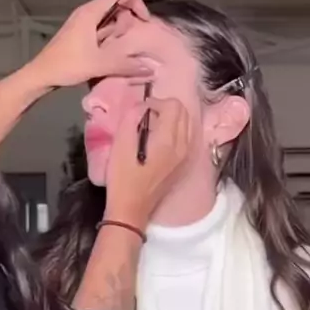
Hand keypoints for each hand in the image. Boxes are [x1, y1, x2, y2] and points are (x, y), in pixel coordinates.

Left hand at [27, 0, 152, 88]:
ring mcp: (82, 23)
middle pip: (115, 6)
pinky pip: (101, 29)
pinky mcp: (79, 34)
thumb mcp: (99, 65)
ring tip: (118, 51)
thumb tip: (150, 70)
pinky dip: (110, 38)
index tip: (144, 22)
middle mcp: (86, 13)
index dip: (135, 3)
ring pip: (108, 19)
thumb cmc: (67, 65)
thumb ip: (126, 65)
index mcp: (90, 12)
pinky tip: (109, 55)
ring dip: (118, 32)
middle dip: (126, 22)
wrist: (41, 75)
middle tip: (126, 42)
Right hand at [104, 97, 190, 228]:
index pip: (173, 106)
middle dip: (166, 107)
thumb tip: (143, 107)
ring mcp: (186, 156)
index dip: (156, 102)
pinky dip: (177, 131)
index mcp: (168, 140)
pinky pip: (188, 137)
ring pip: (188, 124)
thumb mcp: (120, 143)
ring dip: (173, 118)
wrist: (132, 208)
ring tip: (154, 126)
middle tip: (147, 115)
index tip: (142, 110)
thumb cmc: (122, 177)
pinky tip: (161, 139)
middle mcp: (183, 146)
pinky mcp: (185, 165)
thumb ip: (132, 118)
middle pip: (184, 112)